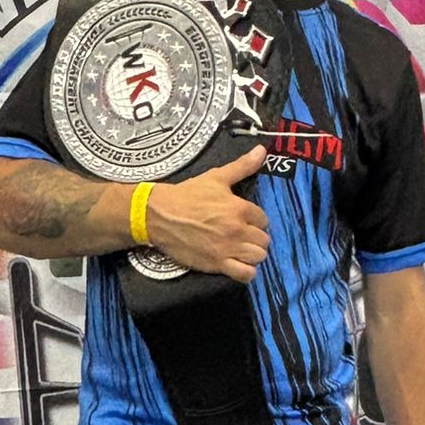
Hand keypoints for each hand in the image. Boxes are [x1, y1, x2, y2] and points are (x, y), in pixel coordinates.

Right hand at [145, 147, 269, 282]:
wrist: (160, 215)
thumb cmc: (188, 195)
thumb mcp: (216, 177)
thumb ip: (242, 166)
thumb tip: (263, 150)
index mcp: (239, 208)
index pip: (263, 219)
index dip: (255, 220)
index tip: (245, 220)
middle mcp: (237, 229)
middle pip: (263, 240)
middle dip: (255, 237)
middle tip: (243, 235)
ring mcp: (228, 248)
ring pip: (258, 257)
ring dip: (253, 254)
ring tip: (242, 250)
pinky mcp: (217, 264)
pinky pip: (245, 274)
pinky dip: (246, 272)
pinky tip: (239, 265)